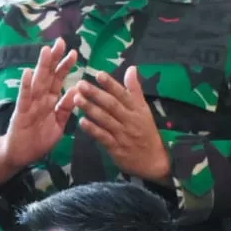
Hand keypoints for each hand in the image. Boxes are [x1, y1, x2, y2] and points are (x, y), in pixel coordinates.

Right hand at [0, 38, 76, 170]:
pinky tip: (28, 74)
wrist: (20, 155)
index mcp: (49, 100)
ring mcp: (30, 105)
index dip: (65, 66)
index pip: (58, 79)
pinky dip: (26, 86)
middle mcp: (40, 99)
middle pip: (48, 76)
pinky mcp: (21, 114)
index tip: (74, 52)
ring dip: (42, 67)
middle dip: (54, 59)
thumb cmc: (38, 139)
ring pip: (37, 83)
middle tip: (61, 42)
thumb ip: (66, 108)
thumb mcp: (58, 124)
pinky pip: (24, 99)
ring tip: (46, 51)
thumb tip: (76, 90)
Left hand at [73, 68, 170, 182]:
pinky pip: (103, 137)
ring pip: (105, 119)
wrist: (154, 161)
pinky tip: (82, 122)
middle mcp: (130, 120)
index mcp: (137, 110)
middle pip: (112, 105)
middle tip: (81, 84)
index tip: (98, 74)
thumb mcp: (144, 110)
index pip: (123, 94)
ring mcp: (123, 134)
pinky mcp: (116, 148)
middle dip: (96, 94)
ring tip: (77, 99)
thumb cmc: (147, 132)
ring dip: (90, 108)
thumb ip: (135, 90)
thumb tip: (131, 68)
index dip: (111, 84)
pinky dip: (92, 129)